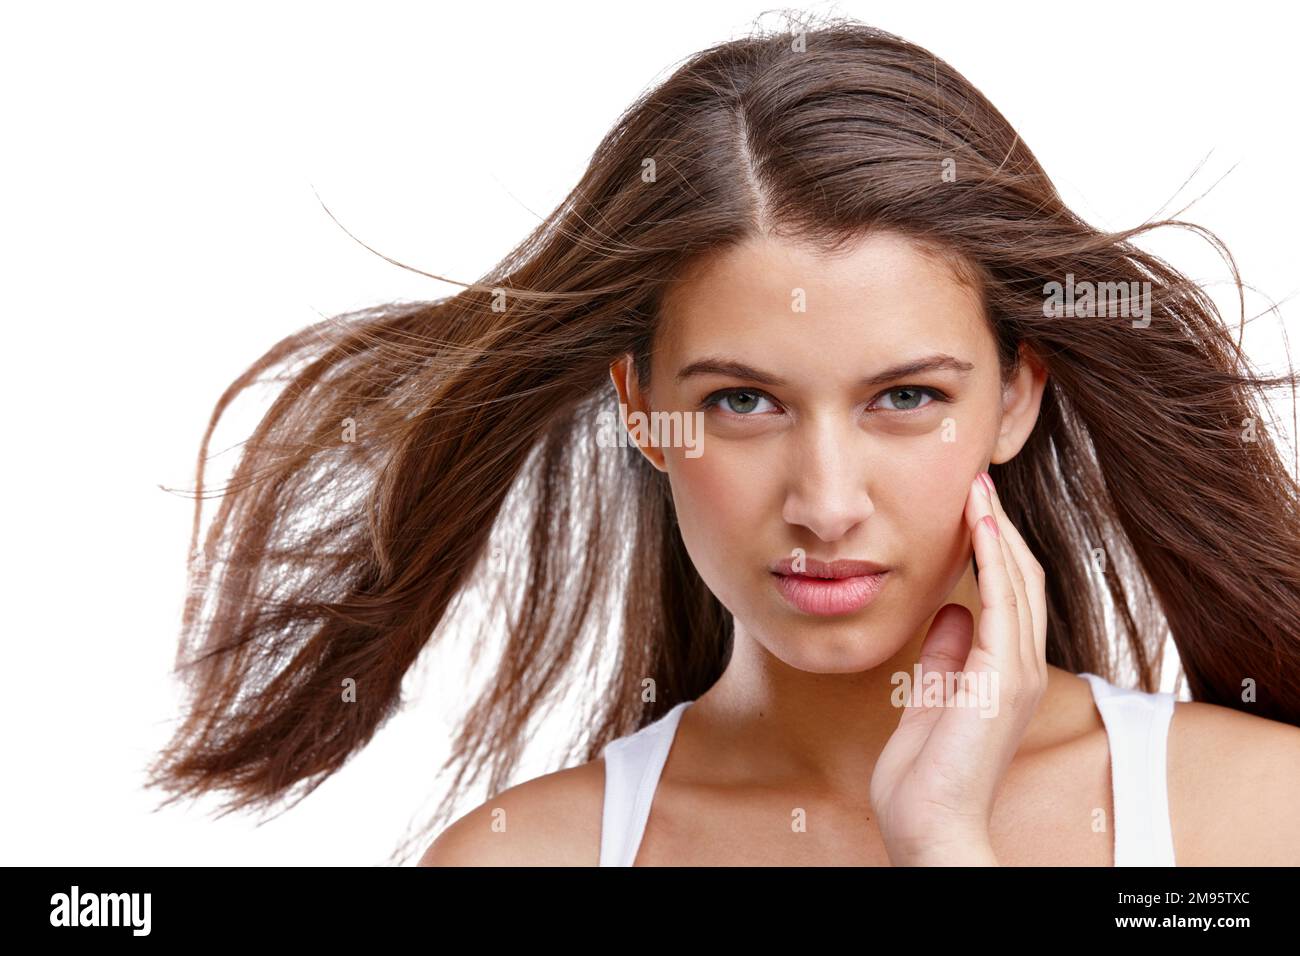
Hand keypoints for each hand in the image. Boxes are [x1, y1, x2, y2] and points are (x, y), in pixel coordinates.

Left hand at [868, 471, 1047, 865]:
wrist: (929, 824)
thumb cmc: (925, 775)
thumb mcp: (930, 699)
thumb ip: (943, 657)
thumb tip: (948, 613)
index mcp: (1003, 671)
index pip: (1007, 592)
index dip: (992, 545)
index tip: (971, 504)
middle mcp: (1018, 666)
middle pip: (1020, 578)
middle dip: (999, 525)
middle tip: (977, 480)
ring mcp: (1014, 672)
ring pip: (1018, 582)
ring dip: (998, 529)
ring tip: (979, 486)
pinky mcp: (999, 678)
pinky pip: (1003, 605)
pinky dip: (994, 561)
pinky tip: (982, 525)